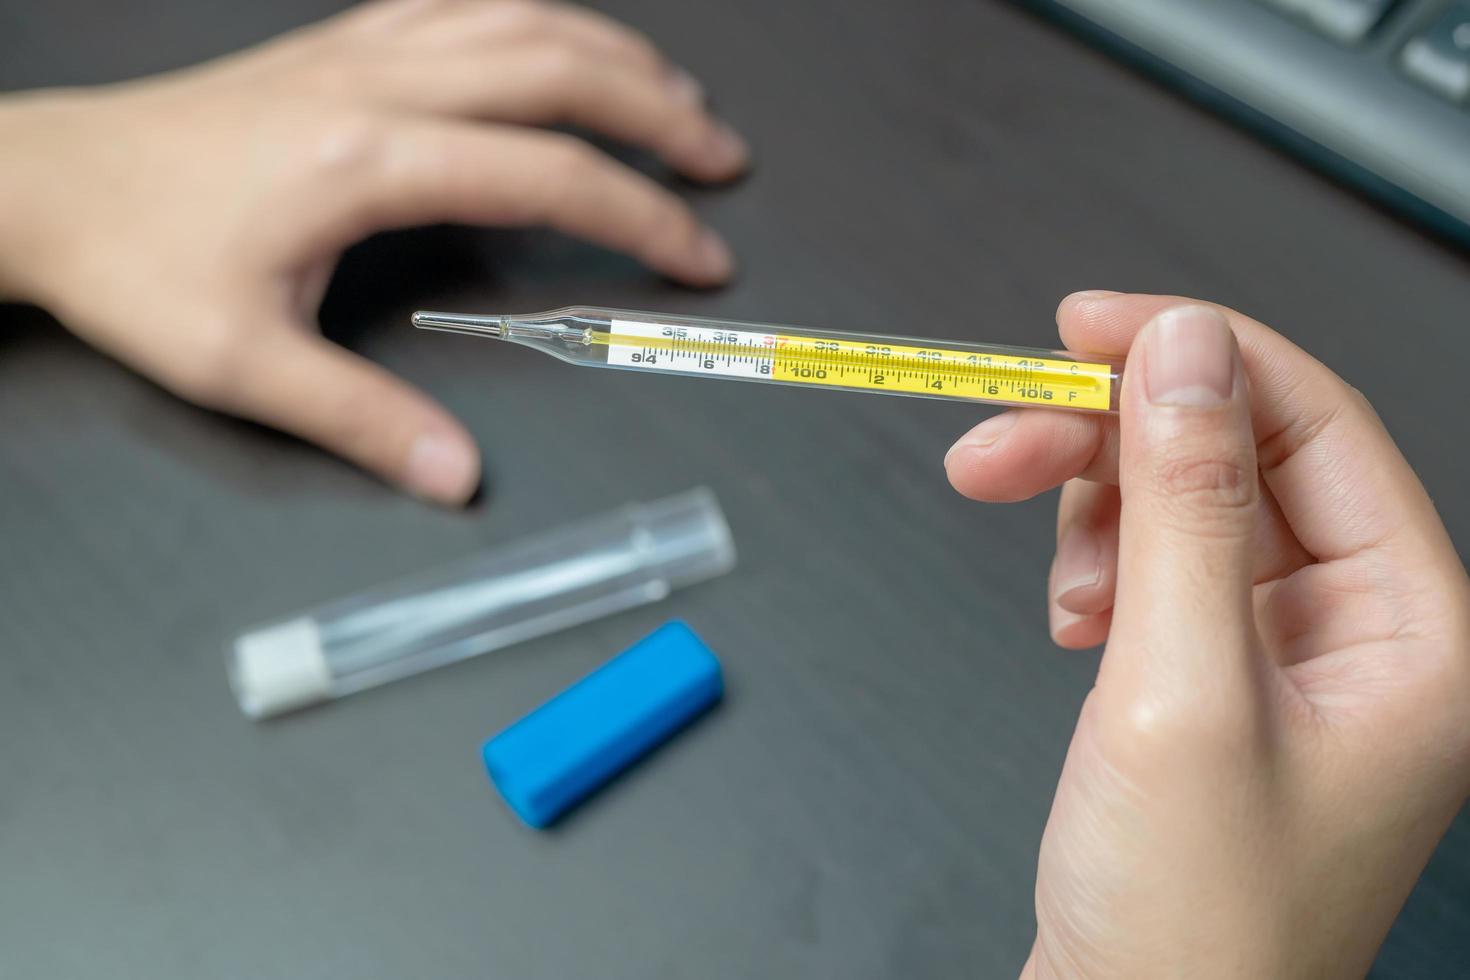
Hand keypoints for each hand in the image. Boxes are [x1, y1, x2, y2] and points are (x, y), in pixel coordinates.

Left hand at [0, 0, 747, 503]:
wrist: (48, 184)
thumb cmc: (135, 261)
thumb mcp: (244, 364)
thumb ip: (364, 420)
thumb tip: (455, 477)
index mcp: (367, 158)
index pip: (549, 176)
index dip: (641, 217)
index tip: (698, 255)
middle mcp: (378, 84)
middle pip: (560, 69)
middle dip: (659, 113)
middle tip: (721, 162)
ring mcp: (363, 50)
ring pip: (523, 19)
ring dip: (615, 53)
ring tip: (677, 98)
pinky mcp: (345, 44)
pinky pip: (471, 5)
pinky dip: (542, 20)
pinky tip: (567, 43)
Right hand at [946, 293, 1469, 977]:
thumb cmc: (1189, 921)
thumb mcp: (1179, 691)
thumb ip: (1184, 504)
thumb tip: (1182, 347)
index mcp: (1415, 629)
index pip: (1315, 424)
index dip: (1197, 355)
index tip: (1083, 326)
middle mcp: (1366, 630)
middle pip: (1236, 458)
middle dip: (1111, 443)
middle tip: (997, 444)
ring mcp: (1290, 656)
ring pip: (1186, 506)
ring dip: (1098, 515)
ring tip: (1061, 595)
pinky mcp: (1221, 678)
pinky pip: (1159, 569)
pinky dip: (1099, 572)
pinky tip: (1077, 625)